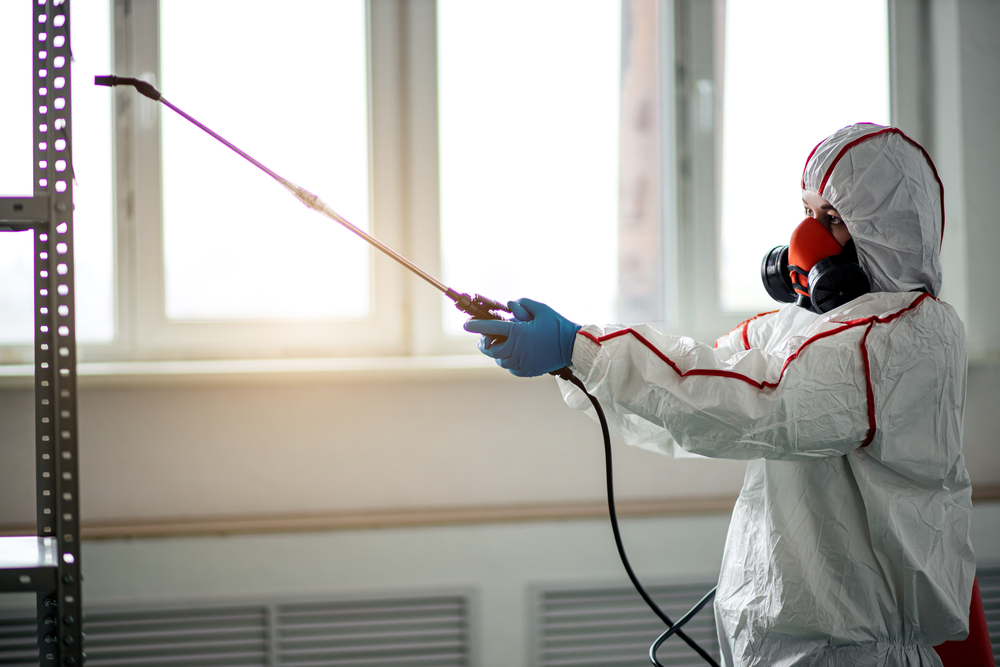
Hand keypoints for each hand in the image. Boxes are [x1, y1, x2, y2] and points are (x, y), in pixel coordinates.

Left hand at [463, 298, 579, 376]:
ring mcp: (521, 362)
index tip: (466, 324)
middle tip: (485, 337)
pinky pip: (510, 368)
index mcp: (518, 332)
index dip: (475, 325)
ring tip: (502, 345)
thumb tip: (509, 305)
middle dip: (485, 343)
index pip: (490, 327)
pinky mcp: (527, 371)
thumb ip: (522, 304)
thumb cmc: (557, 326)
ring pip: (499, 360)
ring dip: (497, 352)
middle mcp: (517, 349)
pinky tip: (514, 354)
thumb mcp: (541, 309)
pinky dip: (508, 361)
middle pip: (490, 349)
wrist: (573, 347)